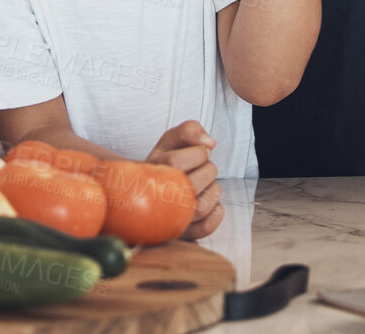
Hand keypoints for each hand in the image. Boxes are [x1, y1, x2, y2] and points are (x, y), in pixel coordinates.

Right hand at [146, 119, 223, 239]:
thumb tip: (209, 143)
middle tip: (204, 167)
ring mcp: (169, 219)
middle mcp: (157, 197)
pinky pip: (206, 227)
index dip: (197, 153)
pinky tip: (208, 201)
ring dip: (213, 190)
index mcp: (151, 171)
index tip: (200, 152)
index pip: (176, 161)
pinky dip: (215, 212)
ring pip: (202, 207)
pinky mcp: (182, 234)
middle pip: (192, 185)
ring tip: (205, 184)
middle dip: (209, 170)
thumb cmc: (165, 163)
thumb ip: (189, 130)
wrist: (149, 191)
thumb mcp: (171, 140)